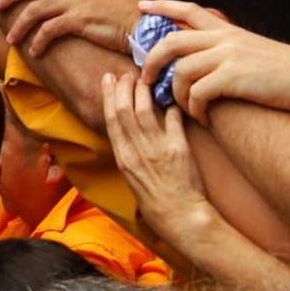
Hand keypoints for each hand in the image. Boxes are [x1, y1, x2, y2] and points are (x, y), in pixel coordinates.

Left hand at [0, 0, 135, 54]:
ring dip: (20, 25)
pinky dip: (38, 41)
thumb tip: (62, 0)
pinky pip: (50, 30)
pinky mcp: (81, 20)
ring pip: (36, 9)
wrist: (144, 24)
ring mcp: (77, 2)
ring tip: (11, 39)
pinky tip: (35, 52)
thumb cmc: (123, 14)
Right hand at [101, 69, 208, 228]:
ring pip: (146, 110)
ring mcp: (158, 148)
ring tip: (144, 79)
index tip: (109, 79)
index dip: (109, 95)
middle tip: (128, 74)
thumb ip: (130, 152)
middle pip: (126, 110)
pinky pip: (173, 119)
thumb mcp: (132, 177)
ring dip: (144, 90)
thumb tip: (128, 131)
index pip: (112, 119)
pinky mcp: (179, 149)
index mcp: (123, 158)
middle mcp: (137, 151)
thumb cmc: (155, 201)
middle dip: (125, 87)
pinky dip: (171, 106)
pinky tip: (171, 98)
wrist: (180, 216)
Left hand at [137, 0, 289, 120]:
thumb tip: (213, 57)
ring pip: (181, 72)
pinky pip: (198, 93)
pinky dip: (194, 109)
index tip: (142, 5)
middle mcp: (224, 39)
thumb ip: (231, 49)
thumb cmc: (289, 71)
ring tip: (184, 109)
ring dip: (176, 95)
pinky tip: (203, 118)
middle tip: (146, 80)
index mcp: (228, 30)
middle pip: (171, 42)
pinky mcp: (233, 78)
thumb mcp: (255, 49)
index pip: (188, 8)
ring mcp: (227, 57)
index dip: (162, 5)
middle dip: (152, 61)